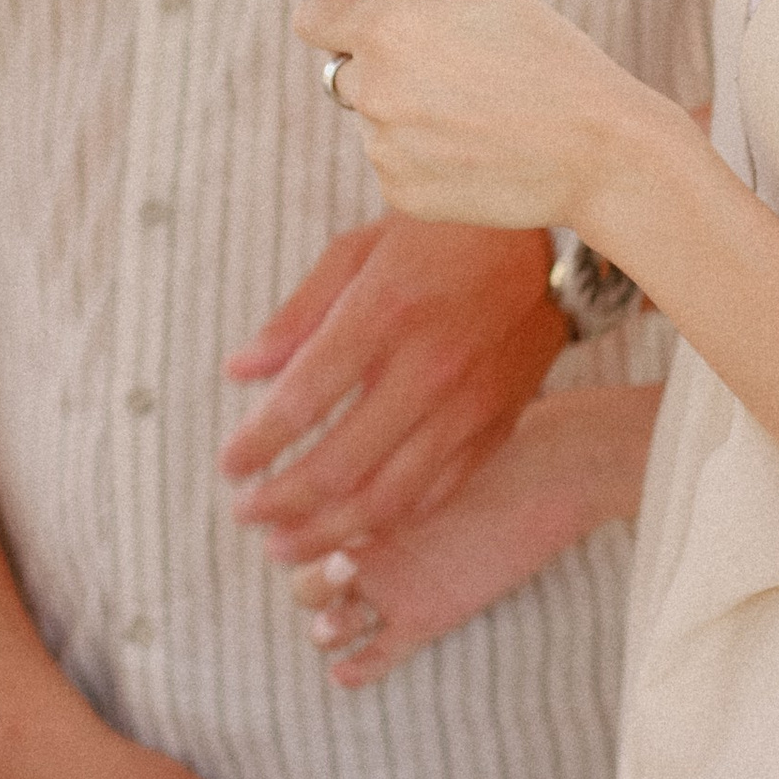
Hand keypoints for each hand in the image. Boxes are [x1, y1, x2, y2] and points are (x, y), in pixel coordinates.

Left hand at [222, 214, 563, 564]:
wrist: (549, 235)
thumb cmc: (443, 231)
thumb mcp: (358, 250)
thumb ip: (297, 316)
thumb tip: (239, 372)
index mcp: (383, 313)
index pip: (300, 400)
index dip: (255, 443)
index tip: (229, 464)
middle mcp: (427, 369)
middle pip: (339, 465)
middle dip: (281, 502)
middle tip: (245, 514)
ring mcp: (467, 406)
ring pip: (390, 497)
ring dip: (329, 532)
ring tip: (286, 547)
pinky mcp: (497, 425)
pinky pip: (437, 493)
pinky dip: (391, 522)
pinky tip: (355, 530)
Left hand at [293, 0, 680, 236]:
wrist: (603, 155)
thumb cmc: (552, 59)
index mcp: (387, 33)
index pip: (313, 20)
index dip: (342, 16)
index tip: (375, 20)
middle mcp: (373, 95)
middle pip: (347, 71)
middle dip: (387, 66)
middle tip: (459, 68)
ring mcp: (385, 150)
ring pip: (374, 121)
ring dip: (408, 114)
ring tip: (477, 109)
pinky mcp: (401, 195)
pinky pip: (395, 167)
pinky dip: (426, 160)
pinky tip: (476, 148)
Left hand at [294, 389, 658, 685]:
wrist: (562, 463)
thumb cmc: (501, 425)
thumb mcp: (429, 418)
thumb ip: (383, 429)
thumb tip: (347, 417)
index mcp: (357, 483)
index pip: (293, 512)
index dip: (279, 516)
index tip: (286, 515)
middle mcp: (365, 533)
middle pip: (294, 563)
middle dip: (297, 564)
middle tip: (318, 560)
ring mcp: (396, 579)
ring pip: (325, 616)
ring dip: (322, 616)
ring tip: (332, 614)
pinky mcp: (429, 615)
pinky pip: (377, 657)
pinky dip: (354, 669)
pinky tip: (344, 670)